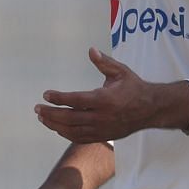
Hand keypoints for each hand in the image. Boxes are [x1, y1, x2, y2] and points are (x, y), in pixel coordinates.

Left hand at [35, 48, 188, 141]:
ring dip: (55, 125)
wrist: (151, 109)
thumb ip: (104, 62)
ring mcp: (102, 129)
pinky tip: (57, 128)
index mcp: (105, 100)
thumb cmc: (134, 87)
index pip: (76, 100)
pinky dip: (66, 134)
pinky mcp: (103, 136)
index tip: (46, 94)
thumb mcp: (121, 71)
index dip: (59, 98)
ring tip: (42, 118)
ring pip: (73, 131)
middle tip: (37, 109)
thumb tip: (91, 50)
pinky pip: (80, 138)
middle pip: (70, 118)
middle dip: (51, 114)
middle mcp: (102, 117)